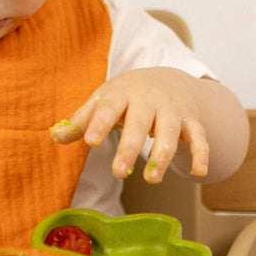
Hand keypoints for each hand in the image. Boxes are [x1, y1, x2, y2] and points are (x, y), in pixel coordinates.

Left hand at [48, 67, 209, 183]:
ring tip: (151, 178)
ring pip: (170, 133)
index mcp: (121, 94)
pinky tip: (197, 172)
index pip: (108, 108)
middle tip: (119, 173)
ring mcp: (172, 110)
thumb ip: (80, 121)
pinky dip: (201, 153)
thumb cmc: (126, 95)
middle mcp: (148, 101)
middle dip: (130, 148)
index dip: (99, 124)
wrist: (167, 77)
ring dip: (162, 155)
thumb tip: (53, 136)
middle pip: (139, 124)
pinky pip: (199, 138)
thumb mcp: (102, 101)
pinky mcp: (192, 121)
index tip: (91, 142)